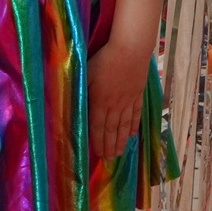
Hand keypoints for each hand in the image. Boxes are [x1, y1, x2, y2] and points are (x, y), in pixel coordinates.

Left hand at [87, 38, 148, 163]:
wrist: (130, 51)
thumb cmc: (104, 59)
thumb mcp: (85, 73)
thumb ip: (81, 90)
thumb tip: (74, 104)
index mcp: (99, 102)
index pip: (97, 126)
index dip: (97, 141)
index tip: (97, 154)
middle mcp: (114, 106)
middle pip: (111, 130)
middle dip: (109, 146)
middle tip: (109, 160)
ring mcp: (128, 102)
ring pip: (124, 126)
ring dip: (121, 141)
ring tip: (119, 153)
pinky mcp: (137, 95)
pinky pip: (136, 115)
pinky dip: (133, 126)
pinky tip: (132, 135)